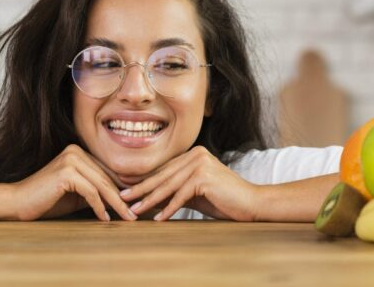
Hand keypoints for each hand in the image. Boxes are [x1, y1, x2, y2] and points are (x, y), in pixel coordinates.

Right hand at [9, 144, 136, 221]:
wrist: (17, 203)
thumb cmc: (47, 200)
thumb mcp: (78, 194)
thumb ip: (97, 191)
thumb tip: (123, 199)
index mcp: (79, 152)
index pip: (107, 171)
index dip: (122, 189)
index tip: (134, 204)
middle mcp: (76, 151)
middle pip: (107, 178)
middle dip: (123, 198)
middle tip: (135, 214)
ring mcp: (71, 159)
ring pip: (101, 185)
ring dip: (116, 204)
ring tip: (127, 218)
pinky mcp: (66, 172)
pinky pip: (90, 191)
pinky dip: (99, 206)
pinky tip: (104, 218)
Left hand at [120, 146, 259, 220]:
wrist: (251, 203)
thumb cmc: (223, 199)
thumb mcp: (194, 194)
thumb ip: (174, 192)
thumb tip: (149, 199)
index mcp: (194, 154)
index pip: (164, 169)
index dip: (144, 179)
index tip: (126, 187)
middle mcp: (196, 154)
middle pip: (163, 175)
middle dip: (141, 188)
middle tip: (122, 197)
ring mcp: (200, 163)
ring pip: (169, 185)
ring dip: (149, 200)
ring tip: (134, 210)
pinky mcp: (204, 177)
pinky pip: (181, 195)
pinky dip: (169, 209)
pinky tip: (158, 219)